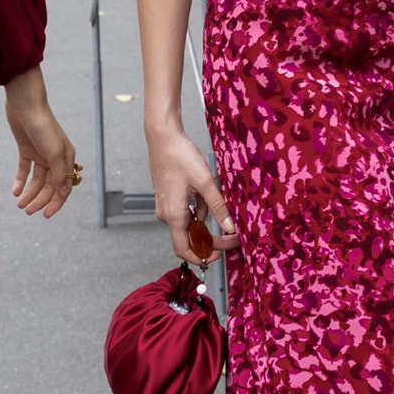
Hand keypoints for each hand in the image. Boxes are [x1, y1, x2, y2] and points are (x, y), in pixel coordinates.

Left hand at [3, 68, 76, 217]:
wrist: (25, 105)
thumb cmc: (43, 126)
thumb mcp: (54, 153)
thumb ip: (59, 174)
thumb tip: (63, 193)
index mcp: (67, 158)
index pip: (64, 186)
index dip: (56, 202)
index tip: (45, 215)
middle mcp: (55, 158)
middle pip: (49, 185)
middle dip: (39, 199)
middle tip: (27, 210)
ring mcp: (41, 153)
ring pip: (37, 180)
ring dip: (29, 193)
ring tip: (20, 203)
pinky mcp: (26, 149)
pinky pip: (25, 169)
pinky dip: (20, 180)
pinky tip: (15, 191)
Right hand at [146, 121, 238, 263]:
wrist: (163, 137)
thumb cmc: (180, 156)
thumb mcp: (205, 183)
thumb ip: (218, 207)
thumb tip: (230, 227)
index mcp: (173, 215)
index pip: (183, 249)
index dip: (201, 256)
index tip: (217, 256)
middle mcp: (166, 214)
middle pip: (188, 238)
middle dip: (210, 239)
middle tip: (230, 236)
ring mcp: (165, 206)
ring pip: (188, 224)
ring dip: (205, 221)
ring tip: (221, 207)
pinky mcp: (168, 198)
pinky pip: (185, 212)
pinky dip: (198, 209)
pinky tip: (206, 196)